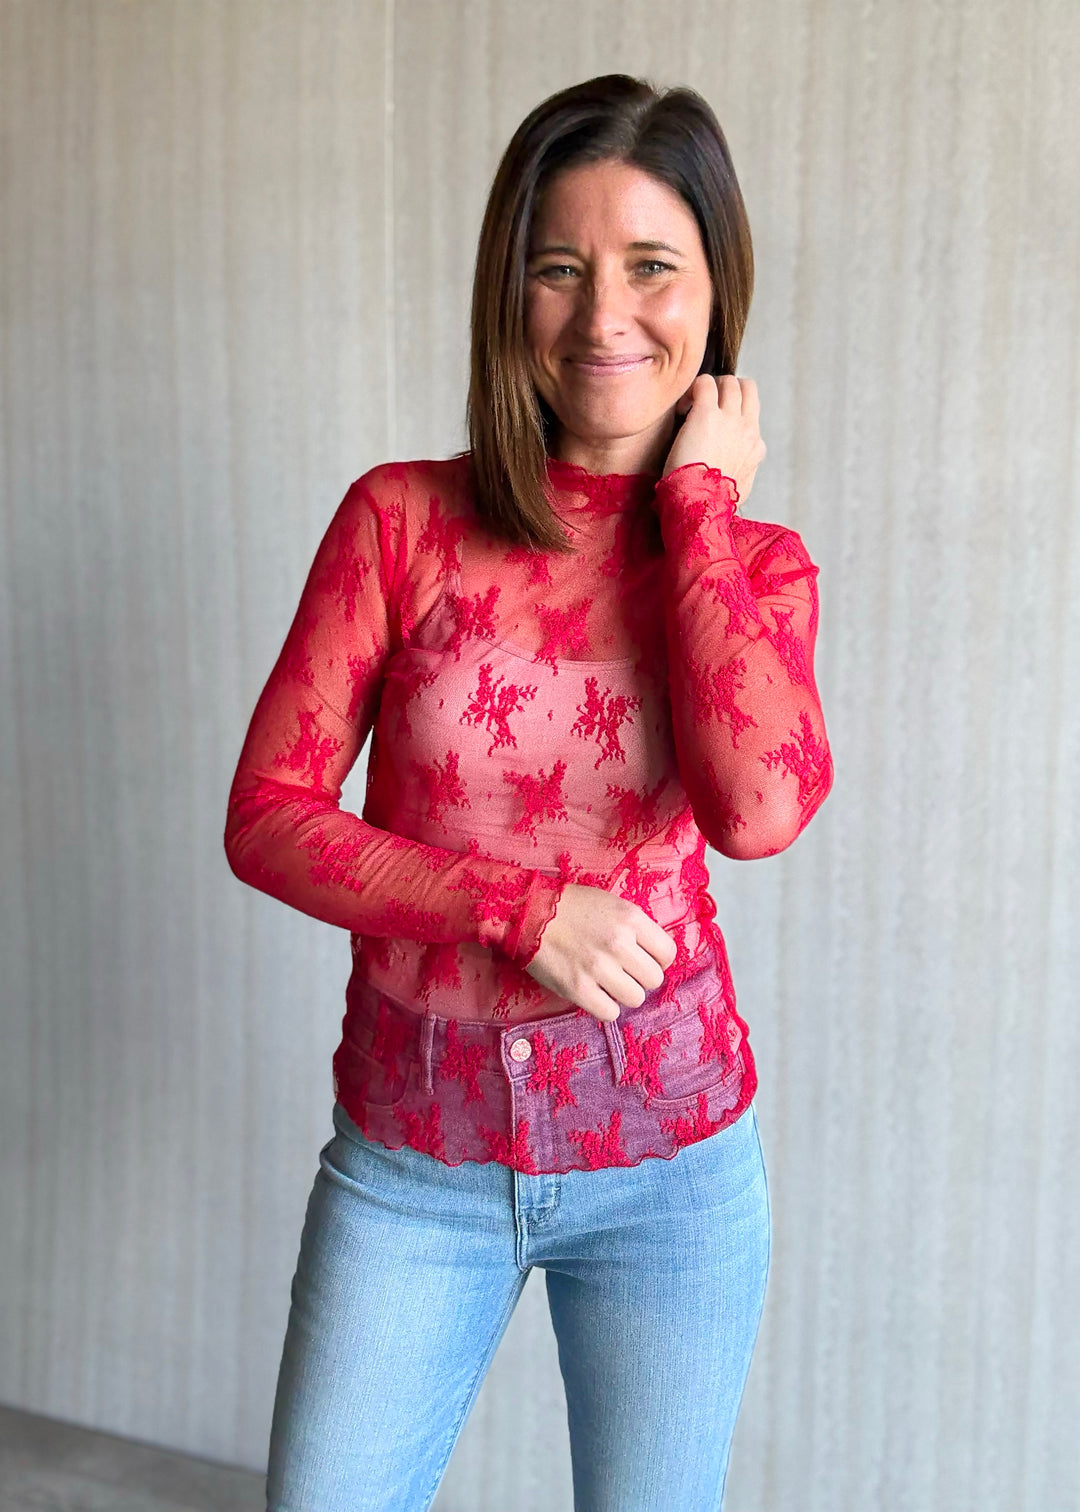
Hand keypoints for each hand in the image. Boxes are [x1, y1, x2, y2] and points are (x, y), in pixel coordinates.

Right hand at [524, 883, 677, 1022]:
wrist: (528, 912)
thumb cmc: (571, 906)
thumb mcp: (612, 904)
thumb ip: (636, 927)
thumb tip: (655, 954)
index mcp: (631, 918)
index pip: (668, 953)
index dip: (658, 959)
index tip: (643, 959)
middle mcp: (619, 943)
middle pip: (654, 979)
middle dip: (641, 977)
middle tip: (623, 971)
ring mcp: (598, 968)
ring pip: (635, 998)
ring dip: (623, 993)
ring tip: (608, 982)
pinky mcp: (578, 989)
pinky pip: (610, 1013)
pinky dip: (605, 1007)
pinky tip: (595, 993)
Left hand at [661, 374, 765, 506]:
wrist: (699, 506)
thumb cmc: (712, 504)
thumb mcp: (738, 489)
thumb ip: (741, 473)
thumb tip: (738, 472)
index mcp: (754, 448)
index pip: (751, 415)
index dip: (732, 412)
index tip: (713, 425)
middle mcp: (747, 429)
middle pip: (746, 388)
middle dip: (725, 389)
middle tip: (704, 404)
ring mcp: (730, 419)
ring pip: (729, 380)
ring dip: (710, 386)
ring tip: (691, 405)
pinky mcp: (707, 414)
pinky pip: (704, 382)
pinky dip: (692, 389)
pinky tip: (681, 408)